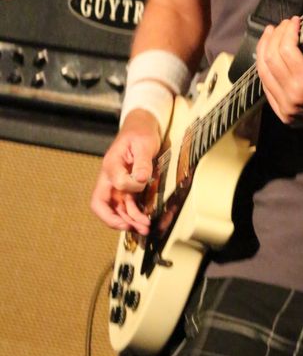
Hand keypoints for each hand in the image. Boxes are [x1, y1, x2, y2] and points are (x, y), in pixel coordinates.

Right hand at [90, 109, 161, 233]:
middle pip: (104, 205)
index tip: (143, 182)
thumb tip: (140, 178)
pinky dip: (134, 215)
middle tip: (136, 227)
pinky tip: (144, 220)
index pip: (114, 184)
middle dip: (118, 220)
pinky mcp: (127, 187)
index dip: (129, 188)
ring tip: (144, 228)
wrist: (142, 127)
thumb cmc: (140, 132)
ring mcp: (117, 184)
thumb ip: (142, 161)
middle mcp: (110, 177)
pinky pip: (127, 205)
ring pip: (117, 209)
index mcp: (111, 165)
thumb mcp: (144, 143)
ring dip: (129, 221)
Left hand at [256, 16, 302, 127]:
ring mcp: (287, 109)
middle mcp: (294, 98)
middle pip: (271, 59)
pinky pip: (266, 87)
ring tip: (271, 35)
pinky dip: (266, 69)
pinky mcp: (284, 115)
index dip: (287, 31)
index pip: (286, 50)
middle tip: (282, 25)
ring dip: (264, 50)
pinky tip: (270, 56)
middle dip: (274, 36)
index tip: (295, 20)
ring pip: (263, 73)